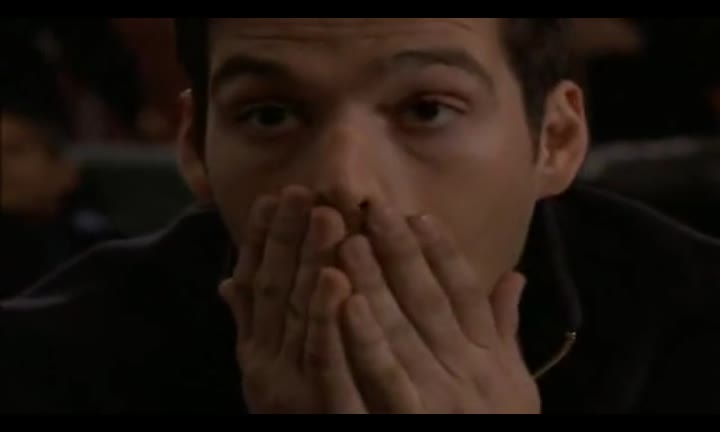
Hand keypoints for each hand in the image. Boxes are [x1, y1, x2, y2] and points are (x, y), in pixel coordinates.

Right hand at [219, 186, 364, 412]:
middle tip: (302, 191)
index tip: (272, 198)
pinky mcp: (316, 405)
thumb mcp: (269, 370)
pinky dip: (325, 316)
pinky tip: (336, 279)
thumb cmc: (299, 411)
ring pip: (296, 314)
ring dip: (307, 263)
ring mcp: (286, 384)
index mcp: (255, 352)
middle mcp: (263, 364)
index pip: (255, 285)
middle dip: (287, 237)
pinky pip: (321, 356)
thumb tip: (227, 282)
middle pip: (275, 290)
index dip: (261, 240)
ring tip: (324, 217)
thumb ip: (250, 325)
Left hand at [336, 204, 540, 413]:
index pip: (466, 295)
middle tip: (374, 209)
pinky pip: (384, 377)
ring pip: (402, 330)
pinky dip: (366, 339)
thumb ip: (506, 331)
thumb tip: (515, 276)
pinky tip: (343, 303)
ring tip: (350, 242)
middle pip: (429, 302)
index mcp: (489, 360)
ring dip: (376, 284)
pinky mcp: (411, 422)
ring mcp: (439, 398)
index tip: (419, 215)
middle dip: (401, 252)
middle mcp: (468, 373)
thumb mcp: (514, 388)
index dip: (443, 253)